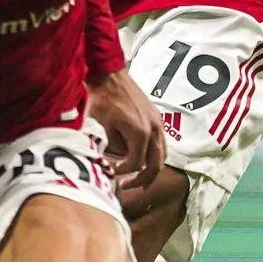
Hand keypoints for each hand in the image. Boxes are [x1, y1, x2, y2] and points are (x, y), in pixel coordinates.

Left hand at [85, 69, 166, 189]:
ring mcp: (158, 123)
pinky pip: (162, 143)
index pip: (136, 164)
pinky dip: (155, 155)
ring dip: (152, 168)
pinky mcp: (157, 118)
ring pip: (163, 154)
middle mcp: (154, 130)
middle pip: (156, 164)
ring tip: (141, 178)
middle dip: (143, 179)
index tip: (111, 171)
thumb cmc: (101, 100)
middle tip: (129, 186)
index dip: (123, 172)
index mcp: (140, 133)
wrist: (109, 75)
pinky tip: (144, 158)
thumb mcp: (100, 128)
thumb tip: (113, 162)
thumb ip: (109, 149)